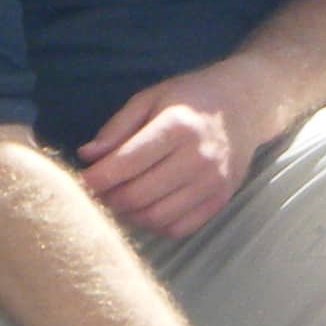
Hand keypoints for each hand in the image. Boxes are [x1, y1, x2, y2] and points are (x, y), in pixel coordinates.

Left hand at [80, 62, 261, 240]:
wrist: (245, 106)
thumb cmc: (191, 98)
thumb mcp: (150, 98)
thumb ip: (117, 128)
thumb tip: (87, 156)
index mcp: (176, 127)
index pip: (125, 164)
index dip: (96, 178)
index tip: (80, 183)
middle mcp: (197, 158)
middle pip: (138, 195)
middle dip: (108, 199)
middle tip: (97, 194)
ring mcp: (212, 182)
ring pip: (157, 217)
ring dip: (129, 216)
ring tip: (118, 202)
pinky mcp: (220, 199)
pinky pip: (180, 228)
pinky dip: (155, 226)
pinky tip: (146, 210)